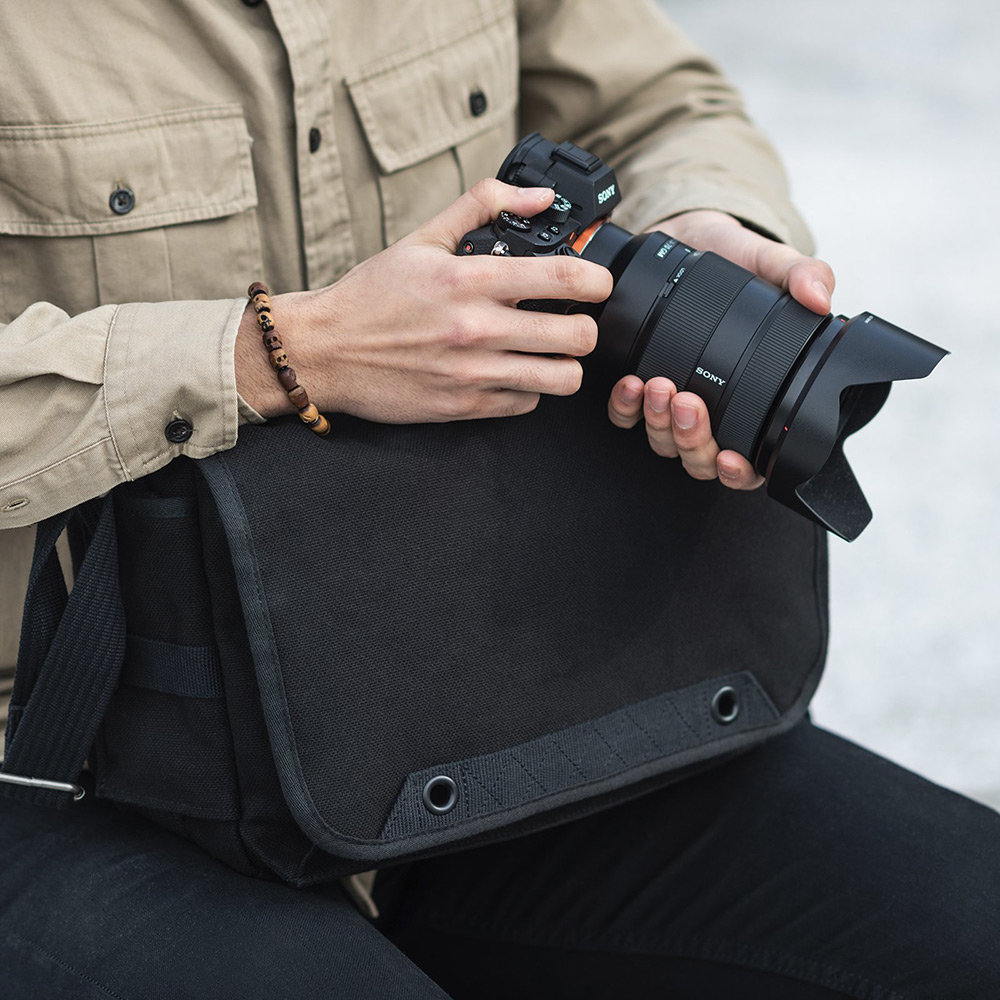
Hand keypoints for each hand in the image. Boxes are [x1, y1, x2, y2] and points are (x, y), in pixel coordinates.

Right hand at [236, 180, 611, 422]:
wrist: (324, 352)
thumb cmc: (371, 297)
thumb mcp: (422, 238)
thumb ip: (483, 204)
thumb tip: (538, 196)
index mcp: (470, 280)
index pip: (563, 278)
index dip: (597, 280)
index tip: (597, 283)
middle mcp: (477, 329)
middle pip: (577, 337)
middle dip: (586, 326)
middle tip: (575, 321)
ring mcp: (474, 372)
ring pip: (562, 379)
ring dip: (565, 364)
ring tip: (552, 353)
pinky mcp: (465, 406)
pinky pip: (526, 404)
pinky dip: (529, 390)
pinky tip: (515, 372)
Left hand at [606, 210, 835, 489]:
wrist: (686, 238)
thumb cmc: (733, 261)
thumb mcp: (770, 261)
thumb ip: (801, 273)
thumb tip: (819, 295)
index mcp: (752, 397)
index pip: (750, 461)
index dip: (740, 473)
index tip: (732, 459)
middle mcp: (711, 410)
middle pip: (700, 459)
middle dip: (692, 439)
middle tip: (688, 403)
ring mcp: (671, 403)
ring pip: (663, 442)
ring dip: (659, 422)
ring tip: (658, 386)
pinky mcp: (636, 387)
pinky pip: (626, 417)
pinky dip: (625, 408)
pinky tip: (630, 384)